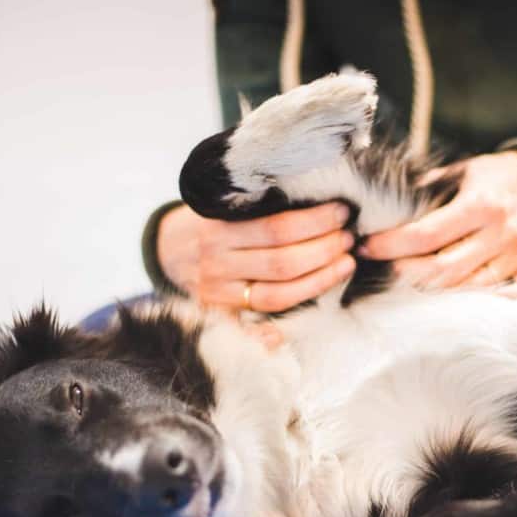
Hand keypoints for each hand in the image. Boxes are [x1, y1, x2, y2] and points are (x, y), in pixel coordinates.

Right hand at [157, 202, 356, 312]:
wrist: (168, 250)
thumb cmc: (210, 221)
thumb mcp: (222, 203)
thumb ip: (256, 201)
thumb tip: (310, 192)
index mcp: (217, 229)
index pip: (276, 228)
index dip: (314, 222)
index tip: (341, 212)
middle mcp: (216, 263)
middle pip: (281, 263)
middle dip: (323, 250)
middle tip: (349, 238)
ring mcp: (219, 293)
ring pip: (278, 294)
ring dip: (319, 279)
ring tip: (346, 262)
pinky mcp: (222, 315)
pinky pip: (258, 324)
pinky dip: (284, 323)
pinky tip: (319, 305)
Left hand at [358, 149, 516, 297]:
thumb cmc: (489, 176)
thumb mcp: (457, 171)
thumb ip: (424, 190)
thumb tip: (377, 206)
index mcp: (481, 204)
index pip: (426, 234)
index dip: (391, 244)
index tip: (367, 246)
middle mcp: (501, 233)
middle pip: (445, 268)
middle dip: (405, 273)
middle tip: (381, 270)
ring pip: (470, 289)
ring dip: (435, 292)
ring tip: (405, 286)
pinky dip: (491, 304)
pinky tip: (460, 305)